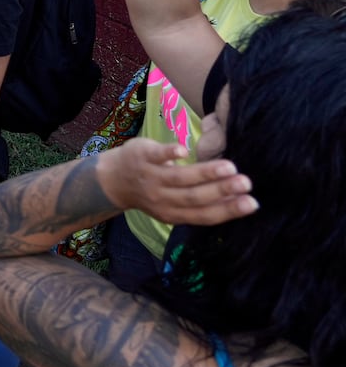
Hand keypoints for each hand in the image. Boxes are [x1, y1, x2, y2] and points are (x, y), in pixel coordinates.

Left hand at [96, 139, 256, 225]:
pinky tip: (184, 151)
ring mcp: (150, 178)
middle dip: (221, 191)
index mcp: (173, 213)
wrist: (114, 179)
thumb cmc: (156, 190)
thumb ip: (202, 202)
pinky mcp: (141, 158)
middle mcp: (161, 199)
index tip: (252, 203)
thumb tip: (243, 199)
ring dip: (205, 173)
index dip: (228, 211)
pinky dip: (168, 155)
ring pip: (179, 178)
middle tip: (245, 182)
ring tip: (230, 166)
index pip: (203, 215)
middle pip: (194, 197)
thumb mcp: (176, 204)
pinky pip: (156, 157)